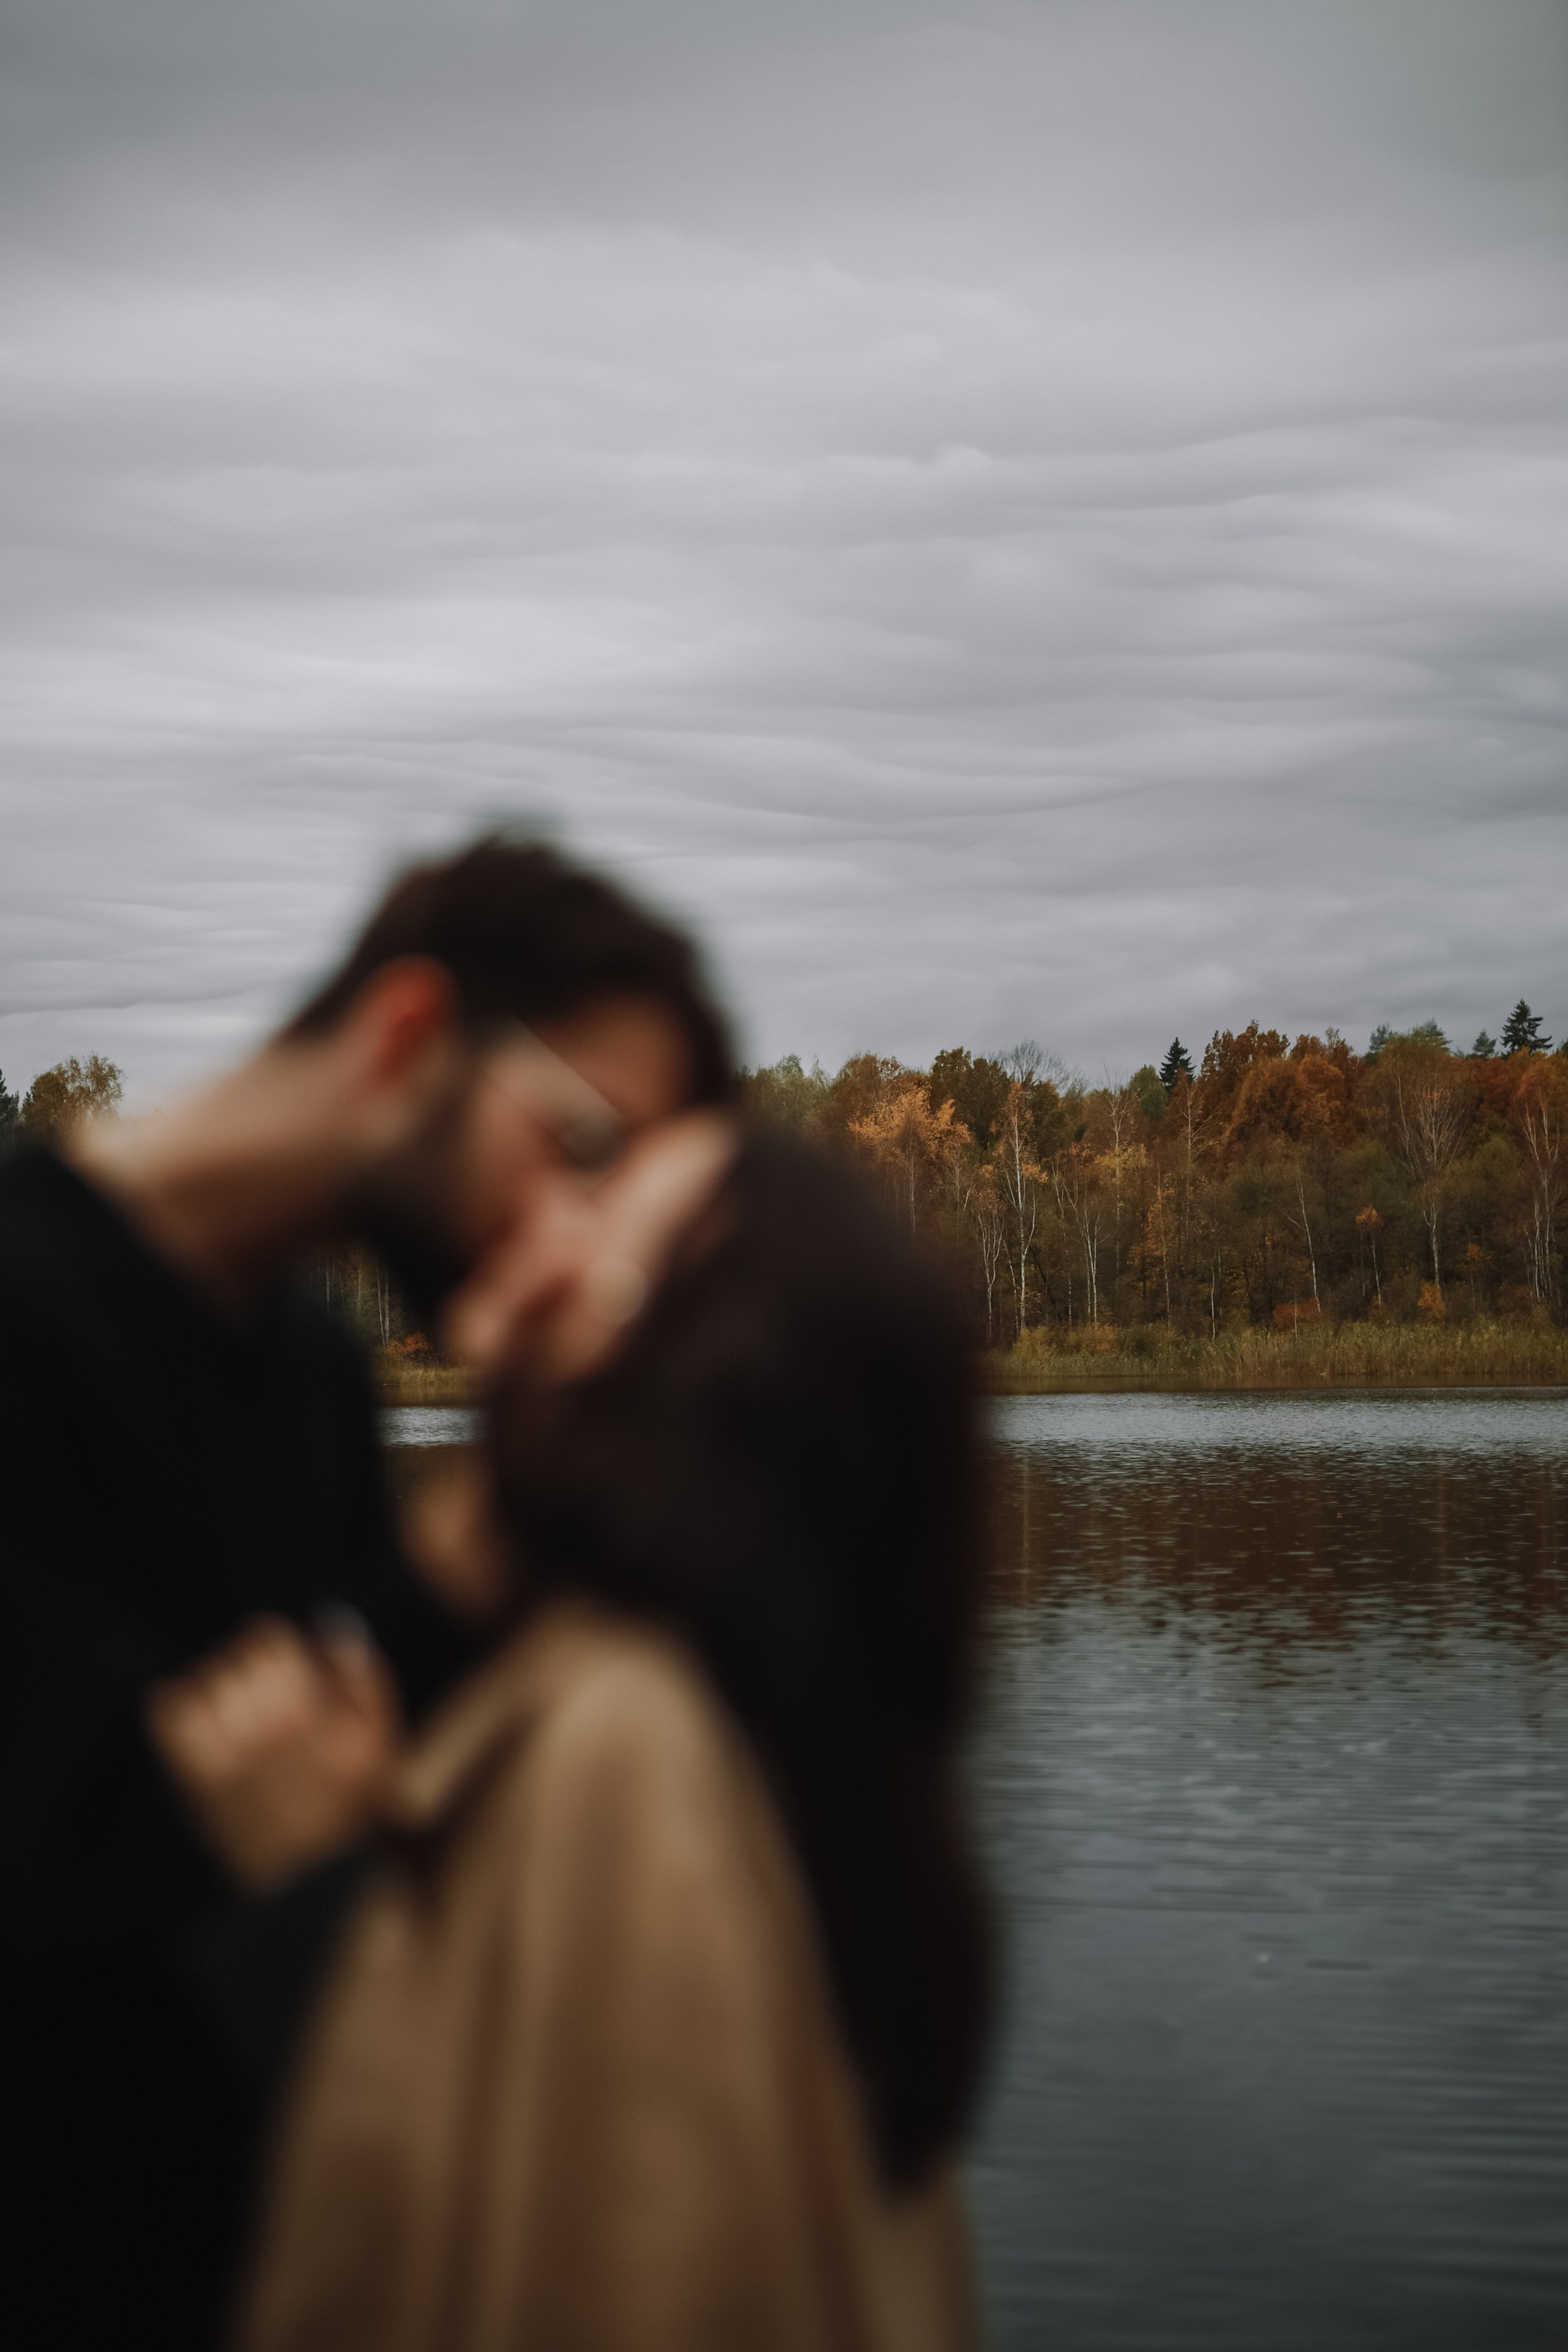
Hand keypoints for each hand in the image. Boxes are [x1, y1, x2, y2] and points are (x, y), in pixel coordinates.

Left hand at [146, 1615, 403, 1890]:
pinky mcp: (196, 1778)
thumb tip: (333, 1629)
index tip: (278, 1658)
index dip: (273, 1643)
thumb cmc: (348, 1807)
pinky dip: (181, 1706)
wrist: (305, 1881)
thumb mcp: (380, 1745)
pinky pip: (171, 1711)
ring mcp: (228, 1756)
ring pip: (204, 1681)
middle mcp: (269, 1733)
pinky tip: (204, 1722)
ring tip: (233, 1708)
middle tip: (258, 1687)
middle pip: (237, 1658)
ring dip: (218, 1685)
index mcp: (314, 1718)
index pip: (271, 1641)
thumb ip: (364, 1682)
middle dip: (248, 1664)